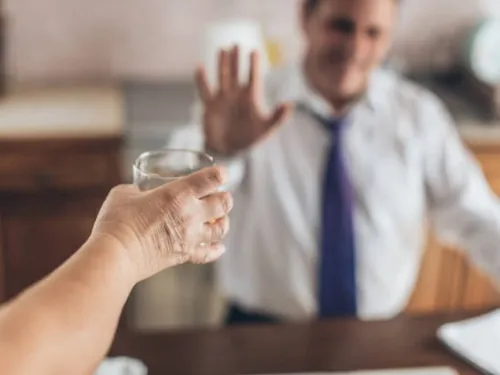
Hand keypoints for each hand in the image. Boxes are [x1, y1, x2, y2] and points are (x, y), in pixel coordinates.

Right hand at [90, 166, 232, 281]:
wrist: (115, 255)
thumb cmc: (116, 221)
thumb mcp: (124, 193)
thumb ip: (137, 190)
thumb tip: (139, 192)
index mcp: (178, 193)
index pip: (211, 179)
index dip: (220, 174)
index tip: (221, 174)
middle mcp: (191, 214)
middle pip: (224, 203)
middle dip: (225, 198)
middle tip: (221, 197)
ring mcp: (190, 236)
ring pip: (221, 229)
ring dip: (223, 222)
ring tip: (220, 220)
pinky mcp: (185, 255)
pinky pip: (209, 253)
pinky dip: (216, 250)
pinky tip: (220, 247)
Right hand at [196, 46, 290, 154]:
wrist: (230, 150)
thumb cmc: (249, 138)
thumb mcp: (266, 129)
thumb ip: (278, 117)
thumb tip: (289, 104)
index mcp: (251, 98)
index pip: (253, 78)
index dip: (253, 65)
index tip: (254, 51)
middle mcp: (237, 95)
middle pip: (236, 73)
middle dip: (236, 59)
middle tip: (237, 44)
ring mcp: (223, 98)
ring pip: (222, 77)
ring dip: (222, 64)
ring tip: (222, 50)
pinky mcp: (210, 105)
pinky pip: (205, 91)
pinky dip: (201, 80)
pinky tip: (199, 67)